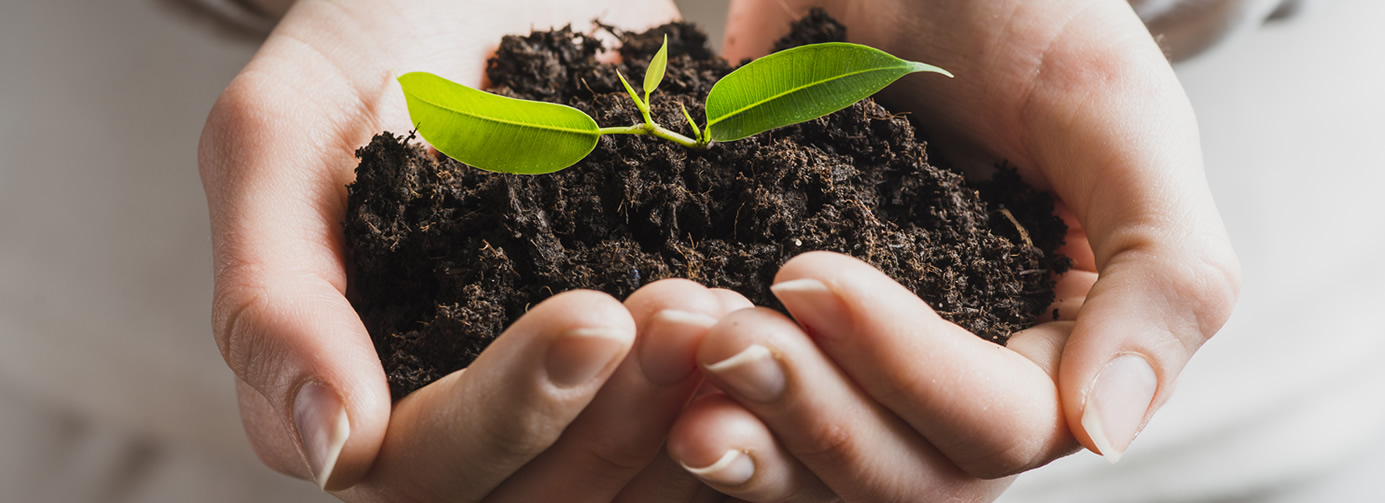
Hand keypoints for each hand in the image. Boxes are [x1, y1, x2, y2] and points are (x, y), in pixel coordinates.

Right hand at [197, 1, 736, 499]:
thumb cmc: (370, 41)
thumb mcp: (282, 135)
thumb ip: (270, 293)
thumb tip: (329, 455)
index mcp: (353, 386)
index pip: (424, 465)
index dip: (510, 413)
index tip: (593, 316)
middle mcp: (454, 414)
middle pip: (538, 492)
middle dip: (616, 414)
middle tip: (686, 308)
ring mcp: (550, 397)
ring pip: (620, 477)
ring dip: (685, 411)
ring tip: (731, 310)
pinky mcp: (630, 368)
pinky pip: (686, 425)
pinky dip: (731, 395)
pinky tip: (760, 325)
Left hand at [663, 0, 1240, 498]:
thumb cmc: (1024, 11)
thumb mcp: (1118, 113)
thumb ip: (1164, 270)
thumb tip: (1104, 435)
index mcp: (1056, 339)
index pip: (1000, 424)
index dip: (906, 373)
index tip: (811, 277)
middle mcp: (959, 372)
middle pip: (902, 475)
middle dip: (813, 419)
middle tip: (726, 337)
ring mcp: (862, 360)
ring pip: (815, 470)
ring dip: (747, 433)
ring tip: (682, 354)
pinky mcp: (779, 326)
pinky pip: (742, 410)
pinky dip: (693, 402)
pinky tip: (649, 359)